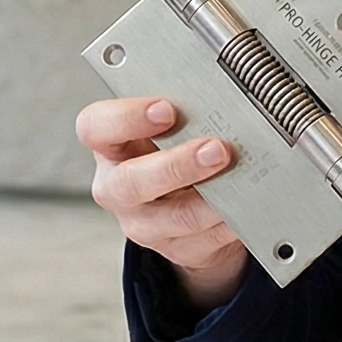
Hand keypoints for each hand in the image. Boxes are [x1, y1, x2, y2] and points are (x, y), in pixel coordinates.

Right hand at [76, 96, 249, 311]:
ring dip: (210, 200)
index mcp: (109, 147)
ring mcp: (144, 224)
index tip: (165, 109)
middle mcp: (118, 188)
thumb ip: (181, 109)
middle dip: (176, 166)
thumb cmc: (173, 149)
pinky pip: (204, 241)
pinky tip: (246, 206)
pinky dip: (229, 223)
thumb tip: (215, 93)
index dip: (126, 119)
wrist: (188, 200)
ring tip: (239, 179)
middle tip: (215, 149)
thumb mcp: (167, 125)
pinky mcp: (177, 248)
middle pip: (130, 183)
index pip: (95, 128)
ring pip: (173, 219)